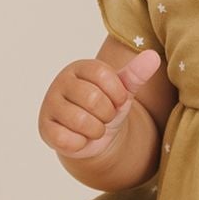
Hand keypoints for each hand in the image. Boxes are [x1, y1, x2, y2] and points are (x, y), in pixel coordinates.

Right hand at [40, 47, 161, 158]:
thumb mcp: (123, 91)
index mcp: (80, 67)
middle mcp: (61, 82)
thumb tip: (153, 56)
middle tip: (105, 116)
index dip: (118, 93)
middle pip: (93, 99)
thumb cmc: (107, 107)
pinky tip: (79, 138)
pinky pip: (67, 139)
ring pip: (80, 121)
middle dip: (107, 114)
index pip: (104, 75)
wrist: (94, 136)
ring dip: (96, 130)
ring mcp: (50, 104)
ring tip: (95, 127)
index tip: (117, 99)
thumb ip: (136, 74)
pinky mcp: (45, 128)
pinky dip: (81, 143)